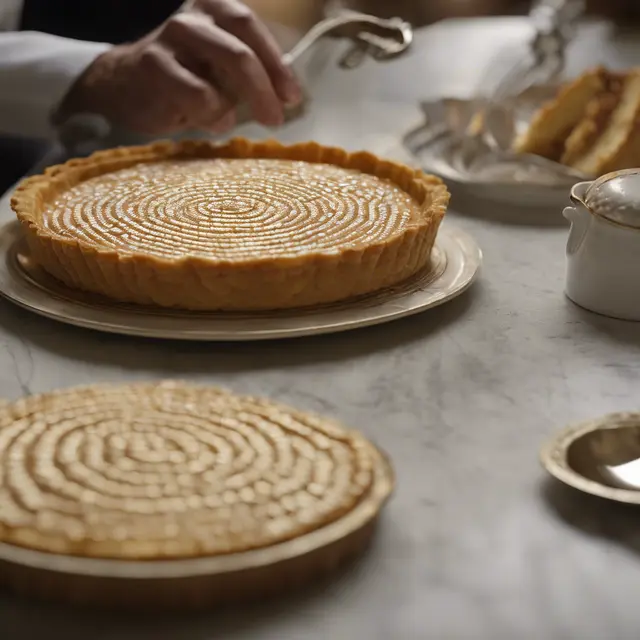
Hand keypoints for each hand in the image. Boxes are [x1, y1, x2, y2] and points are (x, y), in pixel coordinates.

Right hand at [57, 0, 302, 134]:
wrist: (121, 84)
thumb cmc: (182, 77)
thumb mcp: (218, 67)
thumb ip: (249, 74)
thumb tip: (285, 96)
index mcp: (213, 9)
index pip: (251, 27)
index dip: (276, 64)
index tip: (292, 97)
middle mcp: (192, 18)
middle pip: (241, 52)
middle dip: (265, 90)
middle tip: (276, 120)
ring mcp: (170, 39)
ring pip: (222, 72)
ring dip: (239, 103)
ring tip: (234, 120)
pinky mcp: (154, 67)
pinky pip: (198, 97)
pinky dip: (211, 115)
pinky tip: (208, 120)